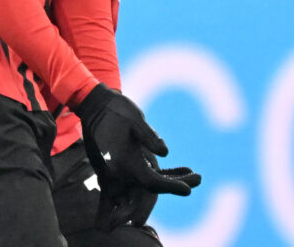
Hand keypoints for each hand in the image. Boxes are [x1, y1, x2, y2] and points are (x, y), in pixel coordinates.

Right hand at [75, 84, 198, 216]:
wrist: (94, 104)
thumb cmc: (116, 109)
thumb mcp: (135, 120)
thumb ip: (149, 137)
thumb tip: (165, 153)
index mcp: (123, 163)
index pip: (151, 183)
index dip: (171, 187)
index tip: (188, 190)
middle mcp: (119, 171)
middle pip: (151, 186)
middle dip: (174, 184)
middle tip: (198, 178)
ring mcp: (117, 169)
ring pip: (147, 181)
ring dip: (168, 179)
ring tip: (193, 175)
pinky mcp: (119, 164)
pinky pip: (140, 175)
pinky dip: (159, 174)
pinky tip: (178, 170)